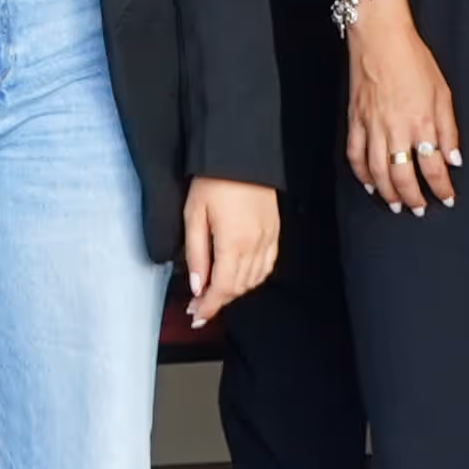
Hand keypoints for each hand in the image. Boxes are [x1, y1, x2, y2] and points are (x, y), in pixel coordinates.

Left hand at [181, 178, 279, 325]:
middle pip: (238, 287)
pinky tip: (242, 276)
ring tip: (217, 291)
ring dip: (235, 290)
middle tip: (200, 304)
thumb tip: (197, 286)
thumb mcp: (194, 214)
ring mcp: (268, 239)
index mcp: (233, 244)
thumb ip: (196, 254)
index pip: (222, 289)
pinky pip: (267, 266)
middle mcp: (254, 246)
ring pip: (254, 280)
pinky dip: (254, 277)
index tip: (197, 315)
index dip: (209, 306)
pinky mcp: (275, 232)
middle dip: (218, 300)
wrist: (241, 153)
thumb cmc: (214, 180)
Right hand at [346, 13, 461, 212]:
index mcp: (421, 123)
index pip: (433, 168)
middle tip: (420, 209)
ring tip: (396, 205)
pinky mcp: (355, 119)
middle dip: (414, 199)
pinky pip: (355, 154)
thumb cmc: (413, 59)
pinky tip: (369, 184)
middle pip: (403, 177)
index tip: (447, 198)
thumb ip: (449, 129)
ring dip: (388, 193)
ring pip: (377, 172)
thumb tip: (454, 159)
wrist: (380, 37)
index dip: (442, 188)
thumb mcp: (442, 92)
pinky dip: (361, 174)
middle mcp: (396, 130)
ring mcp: (372, 126)